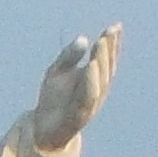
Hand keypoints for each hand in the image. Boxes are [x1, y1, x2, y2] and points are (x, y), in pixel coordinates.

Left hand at [28, 24, 120, 153]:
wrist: (41, 130)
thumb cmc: (53, 98)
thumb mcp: (57, 71)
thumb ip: (68, 56)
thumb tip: (82, 39)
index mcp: (95, 81)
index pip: (106, 60)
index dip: (112, 43)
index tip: (116, 26)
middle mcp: (97, 92)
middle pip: (106, 69)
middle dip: (107, 50)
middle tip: (108, 32)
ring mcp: (89, 105)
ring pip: (99, 82)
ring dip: (101, 63)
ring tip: (100, 44)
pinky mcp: (77, 116)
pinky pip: (86, 98)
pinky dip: (90, 82)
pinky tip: (90, 66)